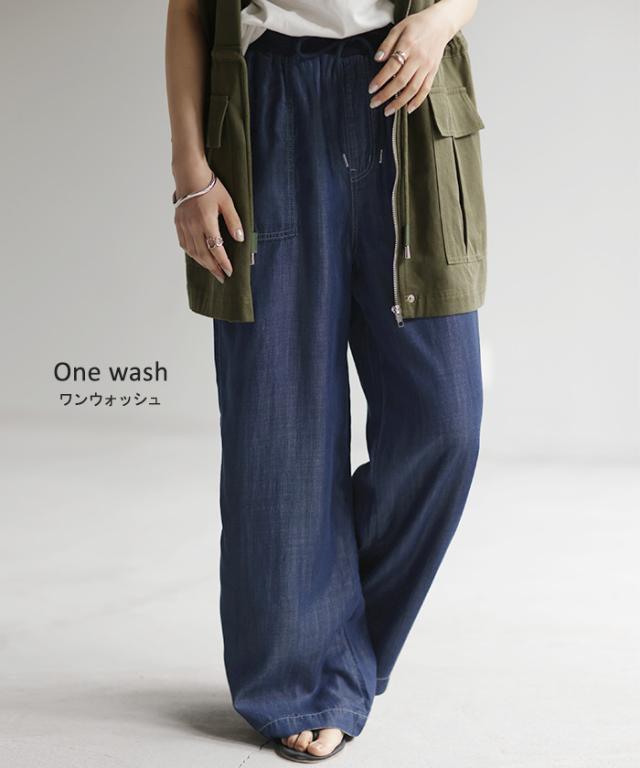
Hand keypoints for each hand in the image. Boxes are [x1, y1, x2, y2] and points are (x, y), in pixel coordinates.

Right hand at [173, 159, 243, 283]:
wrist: (189, 175)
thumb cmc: (210, 187)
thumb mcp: (227, 202)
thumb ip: (234, 221)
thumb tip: (240, 239)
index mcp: (206, 221)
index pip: (216, 248)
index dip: (223, 262)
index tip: (229, 271)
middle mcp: (193, 226)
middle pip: (203, 254)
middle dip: (213, 268)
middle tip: (222, 277)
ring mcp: (184, 226)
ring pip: (193, 252)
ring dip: (203, 263)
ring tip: (213, 270)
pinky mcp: (178, 224)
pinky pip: (184, 244)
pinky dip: (192, 254)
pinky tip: (199, 257)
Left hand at [368, 4, 455, 115]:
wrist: (440, 23)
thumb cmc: (416, 26)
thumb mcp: (399, 28)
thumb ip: (387, 44)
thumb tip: (377, 59)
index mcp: (408, 45)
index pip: (392, 66)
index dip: (380, 80)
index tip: (371, 89)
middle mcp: (419, 58)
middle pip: (401, 81)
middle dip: (386, 95)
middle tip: (374, 104)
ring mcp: (427, 66)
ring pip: (413, 89)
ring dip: (399, 103)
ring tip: (388, 111)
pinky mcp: (433, 72)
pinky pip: (425, 90)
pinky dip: (417, 101)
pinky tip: (408, 109)